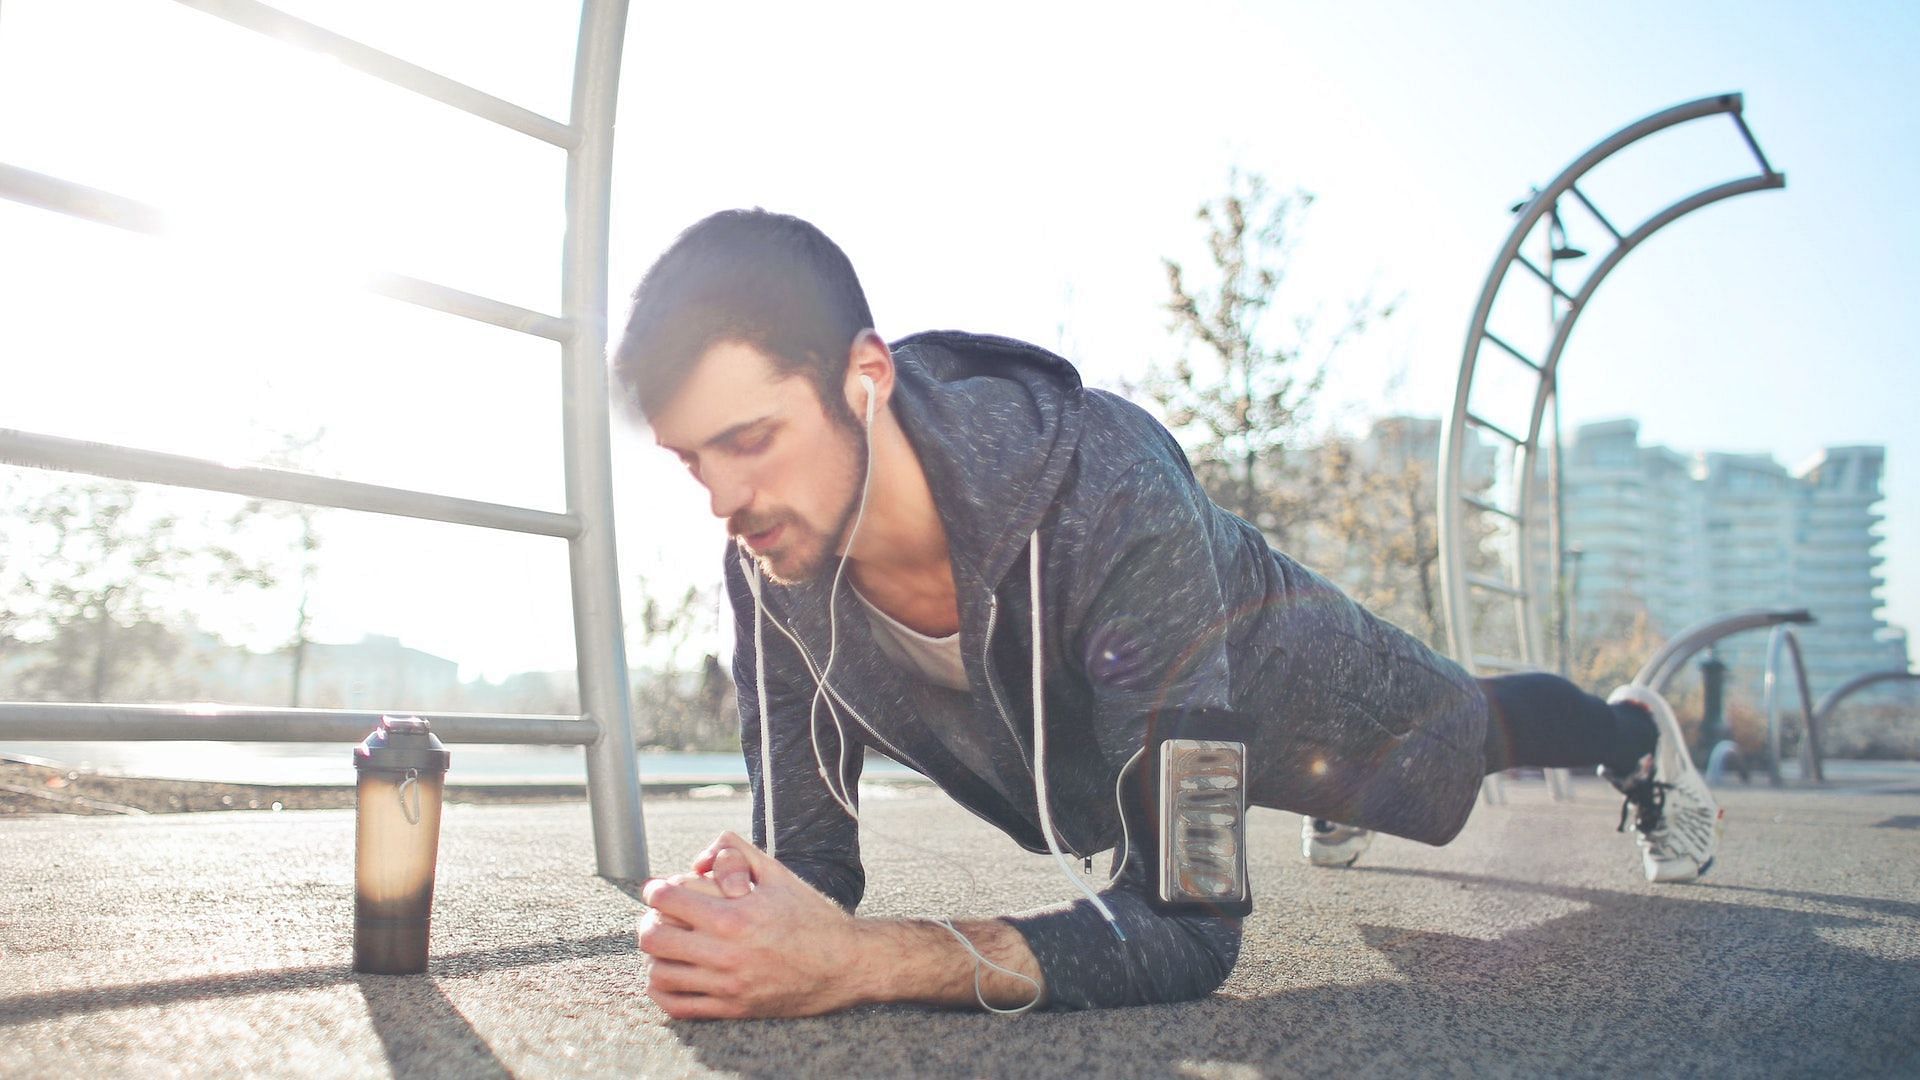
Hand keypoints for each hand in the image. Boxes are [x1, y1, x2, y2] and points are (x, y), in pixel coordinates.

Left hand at [637, 831, 865, 1019]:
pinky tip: (671, 974)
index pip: (669, 899)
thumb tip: (700, 855)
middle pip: (654, 937)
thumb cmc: (811, 915)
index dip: (655, 890)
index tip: (657, 889)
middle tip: (656, 916)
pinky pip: (678, 1006)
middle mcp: (727, 952)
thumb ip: (738, 853)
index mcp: (736, 915)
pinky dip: (663, 991)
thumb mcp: (778, 874)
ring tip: (666, 945)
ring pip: (660, 973)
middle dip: (648, 921)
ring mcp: (728, 985)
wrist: (845, 964)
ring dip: (655, 956)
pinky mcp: (732, 1008)